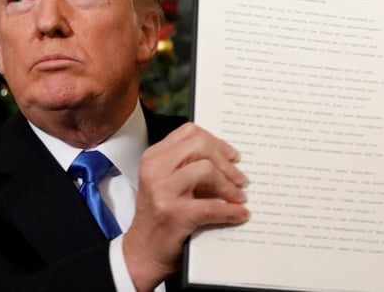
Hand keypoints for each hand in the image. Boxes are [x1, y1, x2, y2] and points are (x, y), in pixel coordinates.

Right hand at [121, 122, 248, 288]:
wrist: (142, 251)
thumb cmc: (158, 216)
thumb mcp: (165, 181)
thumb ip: (186, 165)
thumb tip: (228, 159)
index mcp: (154, 157)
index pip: (190, 132)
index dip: (216, 141)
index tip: (231, 155)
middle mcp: (155, 169)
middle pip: (200, 145)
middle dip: (225, 161)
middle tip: (240, 177)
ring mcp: (163, 191)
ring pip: (206, 170)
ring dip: (229, 185)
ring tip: (239, 196)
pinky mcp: (174, 213)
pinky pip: (211, 206)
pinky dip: (230, 211)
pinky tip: (239, 214)